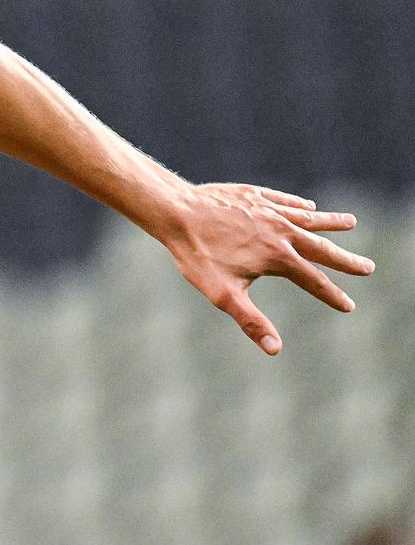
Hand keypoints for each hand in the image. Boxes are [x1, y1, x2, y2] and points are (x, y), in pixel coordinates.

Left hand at [161, 182, 373, 354]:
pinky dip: (298, 205)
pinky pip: (282, 200)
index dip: (332, 296)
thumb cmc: (196, 256)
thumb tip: (276, 349)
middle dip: (345, 260)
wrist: (176, 211)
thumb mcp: (223, 295)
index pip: (314, 281)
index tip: (349, 306)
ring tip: (350, 223)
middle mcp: (280, 232)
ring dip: (330, 222)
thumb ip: (251, 321)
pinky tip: (308, 207)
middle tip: (368, 267)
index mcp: (278, 258)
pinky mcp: (252, 195)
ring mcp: (267, 211)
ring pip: (307, 218)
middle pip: (321, 248)